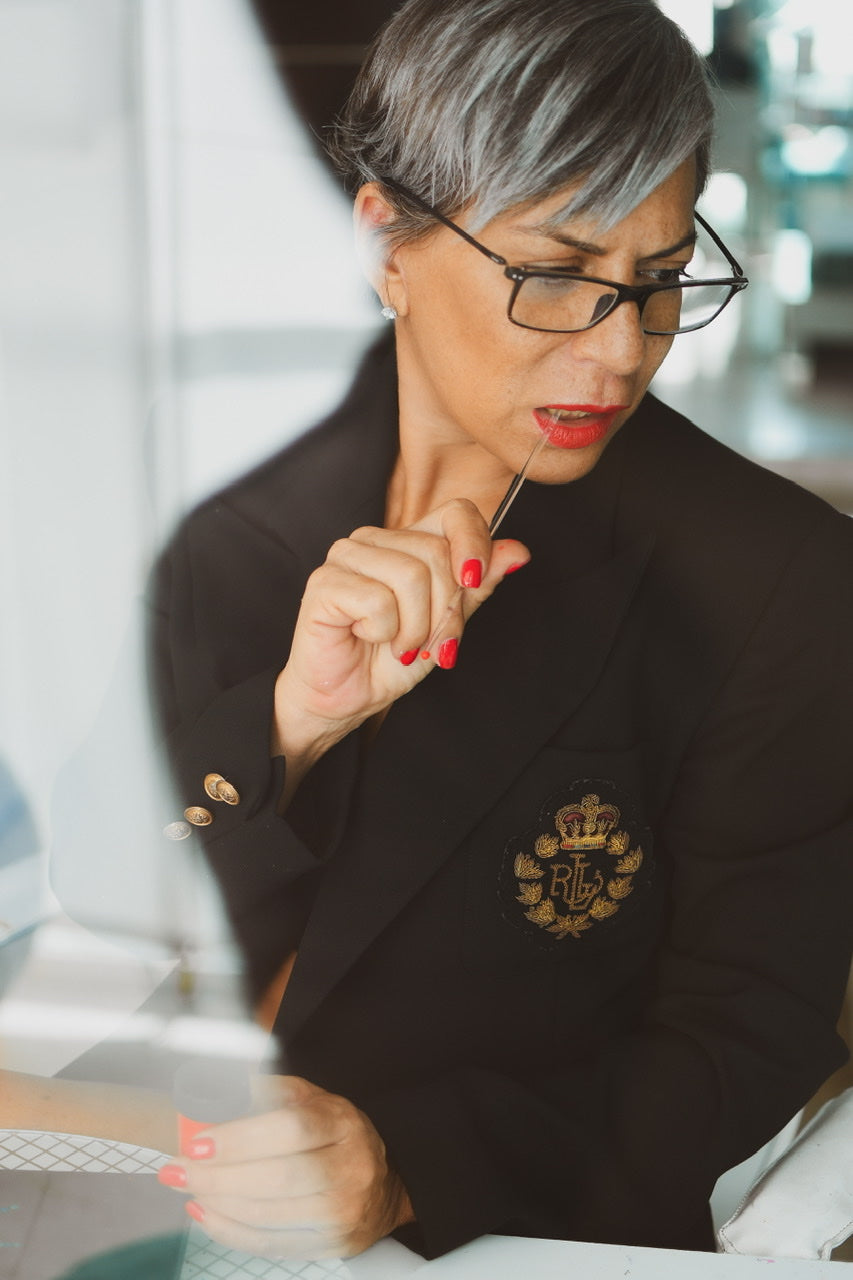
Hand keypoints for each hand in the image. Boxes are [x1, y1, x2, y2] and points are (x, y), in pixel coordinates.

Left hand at [157, 1075, 412, 1258]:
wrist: (384, 1183)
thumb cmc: (335, 1135)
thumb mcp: (312, 1100)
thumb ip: (269, 1093)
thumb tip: (215, 1091)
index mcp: (343, 1122)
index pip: (290, 1129)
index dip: (239, 1138)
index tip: (196, 1142)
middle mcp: (351, 1168)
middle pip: (276, 1178)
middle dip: (216, 1177)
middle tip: (176, 1170)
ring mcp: (345, 1212)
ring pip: (269, 1215)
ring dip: (217, 1204)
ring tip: (188, 1188)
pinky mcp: (332, 1245)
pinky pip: (271, 1244)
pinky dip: (230, 1231)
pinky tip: (207, 1213)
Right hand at [273, 498, 528, 770]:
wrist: (348, 697)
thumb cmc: (391, 659)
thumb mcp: (448, 623)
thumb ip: (478, 586)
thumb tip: (518, 551)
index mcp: (408, 541)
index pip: (456, 512)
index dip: (475, 544)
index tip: (474, 582)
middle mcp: (375, 540)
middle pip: (436, 553)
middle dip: (444, 611)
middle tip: (428, 643)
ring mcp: (346, 557)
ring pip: (410, 575)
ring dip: (415, 627)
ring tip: (400, 645)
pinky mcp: (325, 583)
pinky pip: (378, 601)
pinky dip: (383, 632)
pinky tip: (365, 637)